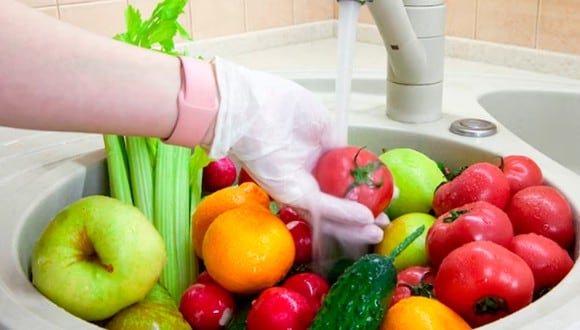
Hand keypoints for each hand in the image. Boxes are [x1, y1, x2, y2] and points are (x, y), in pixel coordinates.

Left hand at [209, 57, 387, 244]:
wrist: (250, 106)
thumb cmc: (280, 105)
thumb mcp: (321, 120)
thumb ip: (337, 143)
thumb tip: (352, 156)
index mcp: (314, 156)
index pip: (343, 180)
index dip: (365, 188)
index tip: (388, 191)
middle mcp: (306, 175)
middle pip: (338, 201)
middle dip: (362, 214)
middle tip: (385, 220)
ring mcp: (296, 186)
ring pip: (329, 212)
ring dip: (354, 224)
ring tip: (377, 231)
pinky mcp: (288, 193)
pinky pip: (319, 206)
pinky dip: (341, 213)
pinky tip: (362, 218)